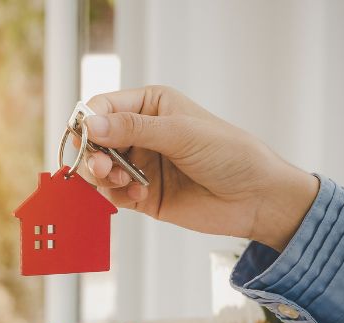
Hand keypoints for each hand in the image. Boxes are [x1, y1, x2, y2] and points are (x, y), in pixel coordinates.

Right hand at [78, 86, 319, 251]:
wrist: (256, 198)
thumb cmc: (230, 154)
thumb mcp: (182, 133)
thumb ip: (134, 129)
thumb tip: (91, 124)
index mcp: (151, 105)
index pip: (103, 107)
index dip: (89, 121)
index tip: (87, 138)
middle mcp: (141, 133)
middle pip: (94, 140)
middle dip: (92, 154)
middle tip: (101, 168)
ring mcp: (140, 164)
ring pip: (98, 169)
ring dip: (102, 176)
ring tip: (121, 181)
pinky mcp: (141, 195)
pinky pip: (112, 194)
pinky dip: (117, 196)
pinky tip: (139, 195)